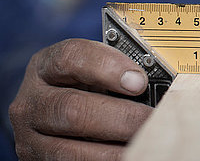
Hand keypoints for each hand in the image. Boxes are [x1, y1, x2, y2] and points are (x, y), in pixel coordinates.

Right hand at [9, 39, 152, 159]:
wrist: (55, 119)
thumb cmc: (86, 88)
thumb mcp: (93, 73)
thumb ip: (118, 73)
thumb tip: (160, 84)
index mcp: (46, 67)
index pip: (70, 57)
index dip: (107, 67)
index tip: (140, 81)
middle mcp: (31, 101)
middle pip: (72, 108)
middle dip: (121, 117)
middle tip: (151, 120)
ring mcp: (30, 137)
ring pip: (71, 149)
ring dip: (115, 150)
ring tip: (146, 142)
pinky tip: (131, 155)